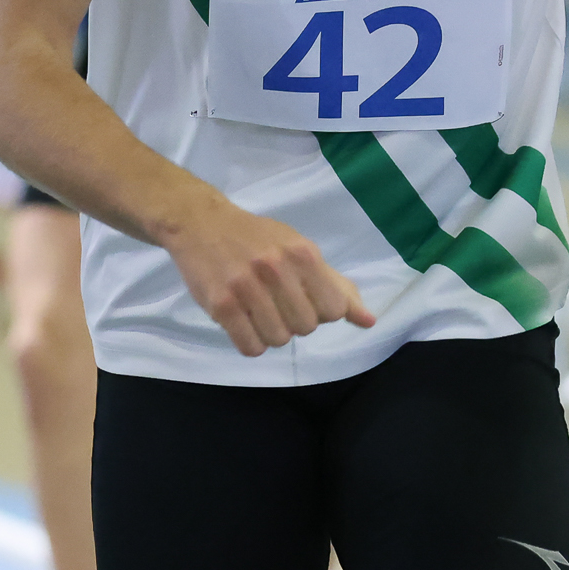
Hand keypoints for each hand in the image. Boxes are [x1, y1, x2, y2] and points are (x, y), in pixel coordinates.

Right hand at [162, 198, 375, 357]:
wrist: (200, 222)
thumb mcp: (299, 250)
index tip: (303, 298)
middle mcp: (276, 268)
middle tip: (277, 303)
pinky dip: (251, 342)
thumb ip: (336, 286)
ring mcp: (246, 286)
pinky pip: (250, 347)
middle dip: (295, 322)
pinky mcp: (221, 304)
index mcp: (302, 253)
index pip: (334, 309)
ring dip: (271, 333)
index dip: (321, 311)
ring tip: (258, 312)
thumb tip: (368, 321)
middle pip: (306, 327)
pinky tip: (244, 323)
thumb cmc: (256, 238)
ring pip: (278, 340)